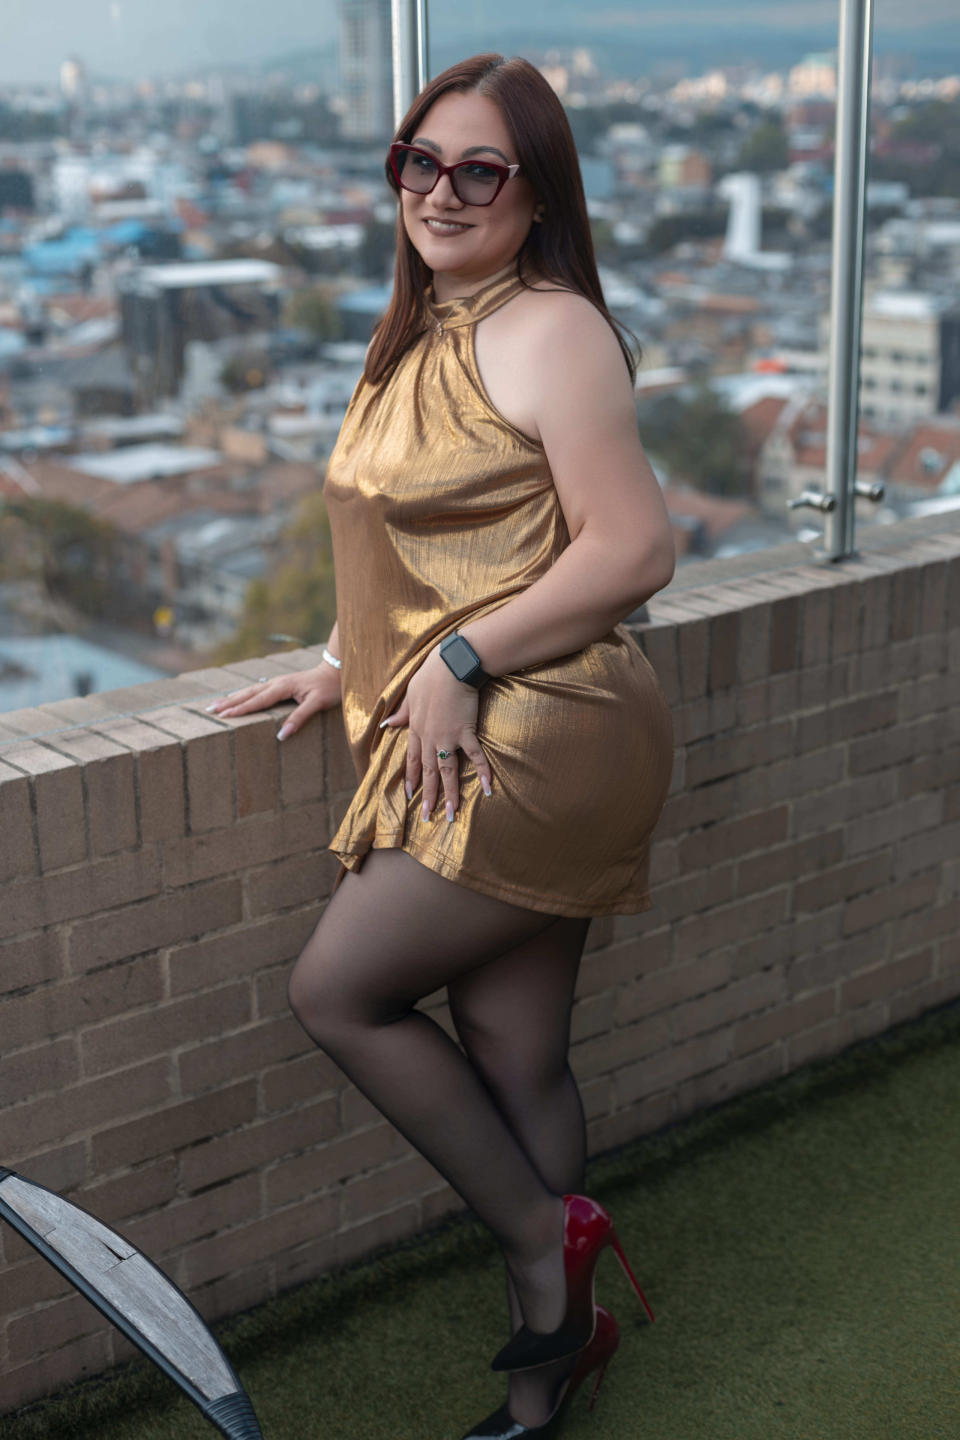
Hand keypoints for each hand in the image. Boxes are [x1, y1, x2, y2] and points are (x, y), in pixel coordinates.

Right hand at [206, 662, 340, 738]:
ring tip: (217, 704)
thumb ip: (299, 718)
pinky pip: (257, 690)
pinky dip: (243, 694)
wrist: (336, 671)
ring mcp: (277, 682)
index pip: (258, 700)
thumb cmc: (329, 688)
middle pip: (248, 693)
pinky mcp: (280, 684)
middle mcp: (276, 683)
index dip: (241, 709)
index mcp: (283, 687)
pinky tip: (237, 698)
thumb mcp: (317, 704)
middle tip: (210, 710)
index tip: (224, 715)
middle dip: (229, 702)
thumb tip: (281, 735)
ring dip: (233, 697)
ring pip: (250, 690)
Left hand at [382, 648, 491, 821]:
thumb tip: (386, 724)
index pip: (413, 758)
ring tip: (451, 815)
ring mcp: (446, 737)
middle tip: (427, 817)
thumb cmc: (432, 675)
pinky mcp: (465, 732)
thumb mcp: (411, 693)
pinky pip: (475, 756)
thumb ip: (402, 712)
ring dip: (449, 795)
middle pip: (428, 771)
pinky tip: (489, 789)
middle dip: (428, 796)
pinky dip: (482, 772)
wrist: (452, 666)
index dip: (413, 777)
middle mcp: (429, 737)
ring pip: (447, 771)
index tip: (411, 794)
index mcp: (416, 728)